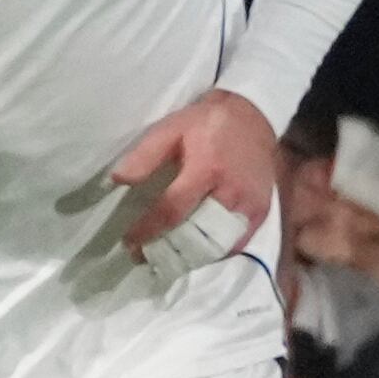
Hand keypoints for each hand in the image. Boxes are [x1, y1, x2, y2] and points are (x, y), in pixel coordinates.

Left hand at [111, 88, 274, 263]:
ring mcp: (249, 206)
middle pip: (195, 235)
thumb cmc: (205, 124)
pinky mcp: (261, 213)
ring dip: (187, 258)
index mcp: (206, 169)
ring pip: (216, 246)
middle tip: (142, 257)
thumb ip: (145, 155)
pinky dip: (213, 253)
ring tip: (163, 261)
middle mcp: (230, 192)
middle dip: (166, 252)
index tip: (129, 242)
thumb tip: (118, 179)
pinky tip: (193, 253)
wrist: (251, 117)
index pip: (173, 210)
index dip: (149, 230)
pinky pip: (235, 245)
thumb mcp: (170, 129)